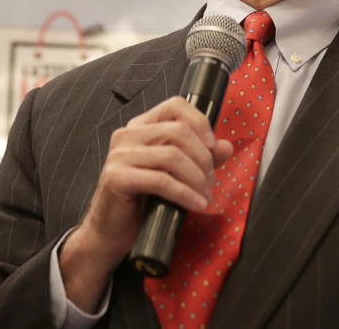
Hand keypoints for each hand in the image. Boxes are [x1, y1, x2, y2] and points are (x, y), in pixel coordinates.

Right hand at [59, 96, 232, 311]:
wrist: (112, 232)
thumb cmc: (143, 201)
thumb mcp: (177, 174)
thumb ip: (201, 157)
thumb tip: (226, 146)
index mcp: (141, 127)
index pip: (175, 106)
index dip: (200, 122)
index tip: (212, 145)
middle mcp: (128, 135)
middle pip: (178, 132)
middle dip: (203, 157)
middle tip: (210, 179)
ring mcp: (119, 155)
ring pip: (172, 156)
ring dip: (196, 177)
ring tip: (204, 193)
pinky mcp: (116, 177)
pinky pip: (161, 181)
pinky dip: (185, 193)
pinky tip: (196, 204)